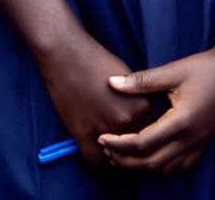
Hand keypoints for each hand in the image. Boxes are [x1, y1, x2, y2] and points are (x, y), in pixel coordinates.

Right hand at [36, 32, 150, 166]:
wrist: (66, 55)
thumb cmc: (96, 62)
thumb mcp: (128, 79)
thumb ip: (137, 100)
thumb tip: (141, 119)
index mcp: (140, 106)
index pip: (148, 130)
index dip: (139, 130)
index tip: (133, 130)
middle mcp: (126, 120)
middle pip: (133, 145)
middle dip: (128, 144)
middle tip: (121, 141)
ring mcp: (104, 129)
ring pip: (115, 156)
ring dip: (113, 155)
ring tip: (110, 149)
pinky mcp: (83, 135)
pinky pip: (95, 160)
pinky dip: (97, 159)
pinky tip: (96, 150)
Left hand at [99, 46, 214, 172]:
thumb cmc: (205, 68)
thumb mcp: (172, 71)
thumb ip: (141, 81)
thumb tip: (111, 82)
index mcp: (181, 121)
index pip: (142, 144)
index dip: (119, 144)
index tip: (103, 136)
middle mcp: (191, 139)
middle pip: (150, 163)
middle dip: (125, 160)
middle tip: (106, 148)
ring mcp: (199, 144)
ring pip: (164, 168)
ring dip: (141, 165)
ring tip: (121, 154)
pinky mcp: (203, 144)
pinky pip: (179, 166)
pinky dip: (160, 166)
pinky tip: (149, 155)